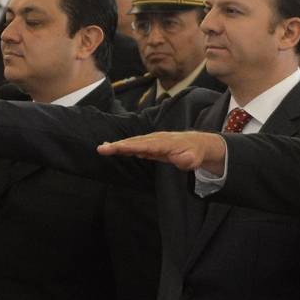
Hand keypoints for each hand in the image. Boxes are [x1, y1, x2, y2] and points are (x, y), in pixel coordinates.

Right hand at [97, 131, 226, 173]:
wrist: (198, 144)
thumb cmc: (194, 153)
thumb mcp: (194, 158)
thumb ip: (188, 160)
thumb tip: (183, 160)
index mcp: (165, 143)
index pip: (145, 145)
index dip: (131, 146)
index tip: (118, 148)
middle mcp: (156, 139)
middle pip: (135, 142)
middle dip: (118, 145)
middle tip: (101, 149)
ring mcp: (153, 141)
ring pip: (133, 143)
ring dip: (118, 145)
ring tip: (102, 148)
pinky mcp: (151, 145)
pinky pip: (135, 145)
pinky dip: (124, 146)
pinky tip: (112, 148)